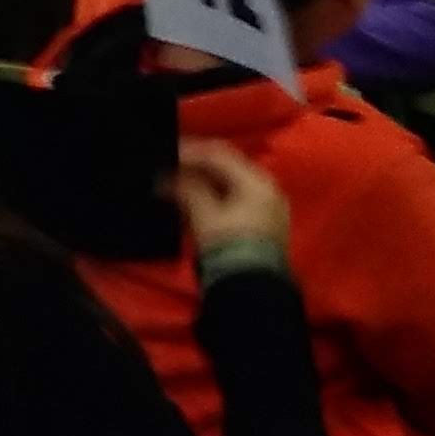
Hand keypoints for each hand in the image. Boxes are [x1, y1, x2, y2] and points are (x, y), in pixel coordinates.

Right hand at [170, 139, 289, 257]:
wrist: (252, 285)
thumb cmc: (228, 243)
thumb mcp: (203, 213)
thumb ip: (185, 188)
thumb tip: (165, 178)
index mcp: (257, 181)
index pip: (219, 154)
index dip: (190, 150)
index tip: (166, 152)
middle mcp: (268, 189)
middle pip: (228, 166)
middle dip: (198, 165)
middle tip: (171, 165)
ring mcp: (269, 207)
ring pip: (232, 182)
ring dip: (205, 180)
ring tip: (179, 183)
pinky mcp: (264, 223)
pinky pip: (237, 198)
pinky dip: (216, 194)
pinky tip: (196, 199)